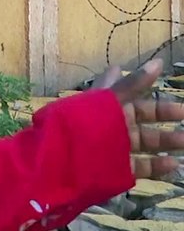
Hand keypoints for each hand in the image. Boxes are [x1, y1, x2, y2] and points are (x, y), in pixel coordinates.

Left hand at [94, 58, 183, 179]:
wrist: (58, 162)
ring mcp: (112, 147)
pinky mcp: (115, 168)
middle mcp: (110, 124)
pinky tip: (173, 164)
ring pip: (145, 142)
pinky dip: (157, 165)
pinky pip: (139, 165)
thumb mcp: (108, 100)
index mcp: (105, 104)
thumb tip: (159, 62)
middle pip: (142, 118)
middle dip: (165, 116)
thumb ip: (133, 84)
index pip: (130, 93)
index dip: (151, 91)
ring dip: (167, 141)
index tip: (173, 93)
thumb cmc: (82, 125)